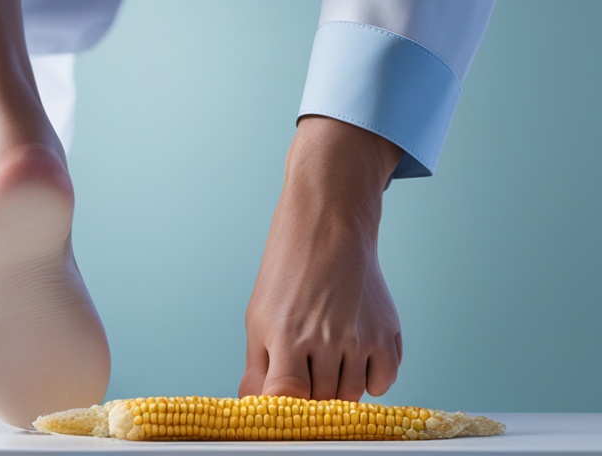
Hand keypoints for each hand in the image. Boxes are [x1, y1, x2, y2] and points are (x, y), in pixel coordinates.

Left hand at [239, 116, 403, 401]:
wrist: (329, 230)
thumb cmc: (288, 273)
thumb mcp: (259, 318)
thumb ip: (257, 367)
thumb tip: (252, 406)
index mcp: (286, 335)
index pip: (286, 397)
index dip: (283, 410)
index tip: (282, 411)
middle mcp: (326, 339)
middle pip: (321, 402)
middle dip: (309, 399)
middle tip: (304, 379)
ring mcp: (361, 338)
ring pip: (352, 396)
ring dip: (338, 391)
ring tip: (326, 363)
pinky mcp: (387, 334)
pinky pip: (383, 382)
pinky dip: (369, 381)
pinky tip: (353, 360)